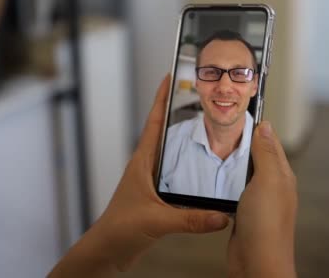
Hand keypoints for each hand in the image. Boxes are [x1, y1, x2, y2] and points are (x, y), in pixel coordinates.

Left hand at [49, 75, 229, 276]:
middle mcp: (147, 168)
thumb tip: (221, 215)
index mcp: (143, 163)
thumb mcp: (157, 220)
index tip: (169, 78)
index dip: (161, 99)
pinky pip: (177, 177)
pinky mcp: (157, 198)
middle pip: (164, 134)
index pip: (154, 123)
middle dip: (178, 114)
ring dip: (185, 142)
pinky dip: (190, 171)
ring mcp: (152, 182)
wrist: (107, 251)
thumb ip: (191, 218)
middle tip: (196, 98)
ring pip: (172, 155)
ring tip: (207, 130)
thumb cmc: (119, 230)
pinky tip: (204, 175)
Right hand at [227, 122, 297, 277]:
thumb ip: (266, 153)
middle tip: (223, 127)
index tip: (242, 111)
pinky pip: (233, 189)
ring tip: (216, 148)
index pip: (269, 142)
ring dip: (231, 162)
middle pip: (255, 156)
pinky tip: (213, 178)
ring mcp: (256, 200)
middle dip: (241, 142)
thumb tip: (265, 126)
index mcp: (281, 175)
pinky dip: (224, 181)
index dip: (257, 126)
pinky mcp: (242, 212)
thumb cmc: (266, 226)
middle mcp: (271, 186)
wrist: (257, 263)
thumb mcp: (268, 181)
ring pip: (242, 173)